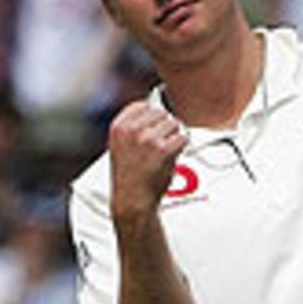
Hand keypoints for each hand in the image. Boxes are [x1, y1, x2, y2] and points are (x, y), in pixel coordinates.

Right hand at [109, 101, 187, 215]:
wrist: (133, 198)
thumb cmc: (129, 175)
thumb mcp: (120, 145)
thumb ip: (132, 127)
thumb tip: (153, 109)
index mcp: (119, 127)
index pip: (142, 105)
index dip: (152, 117)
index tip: (153, 127)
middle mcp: (132, 130)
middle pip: (161, 113)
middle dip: (165, 128)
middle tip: (160, 145)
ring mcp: (148, 139)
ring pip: (174, 124)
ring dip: (174, 136)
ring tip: (165, 152)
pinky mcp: (164, 150)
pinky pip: (183, 138)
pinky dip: (182, 147)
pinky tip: (172, 156)